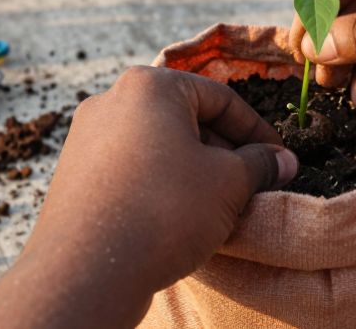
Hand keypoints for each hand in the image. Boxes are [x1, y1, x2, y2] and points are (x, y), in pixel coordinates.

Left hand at [0, 67, 297, 328]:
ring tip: (214, 206)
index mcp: (150, 86)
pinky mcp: (73, 172)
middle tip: (249, 186)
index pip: (221, 98)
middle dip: (223, 151)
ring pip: (156, 145)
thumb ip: (260, 164)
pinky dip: (158, 184)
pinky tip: (175, 219)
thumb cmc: (162, 212)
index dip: (257, 132)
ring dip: (191, 170)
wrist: (87, 270)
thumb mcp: (229, 183)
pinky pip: (129, 168)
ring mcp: (85, 136)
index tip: (277, 160)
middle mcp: (111, 100)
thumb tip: (282, 161)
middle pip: (185, 118)